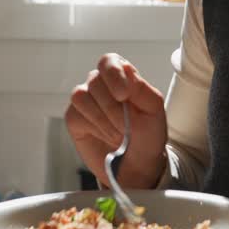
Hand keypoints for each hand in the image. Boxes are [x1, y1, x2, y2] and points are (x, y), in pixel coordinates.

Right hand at [65, 53, 167, 188]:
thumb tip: (125, 70)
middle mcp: (101, 84)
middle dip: (112, 107)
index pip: (109, 62)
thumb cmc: (148, 135)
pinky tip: (105, 136)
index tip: (124, 95)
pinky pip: (74, 114)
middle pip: (95, 80)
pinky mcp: (75, 118)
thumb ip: (140, 88)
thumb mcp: (153, 111)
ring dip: (102, 118)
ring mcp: (86, 100)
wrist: (137, 166)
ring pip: (81, 95)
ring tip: (118, 134)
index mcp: (122, 77)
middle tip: (126, 127)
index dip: (113, 75)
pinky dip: (93, 126)